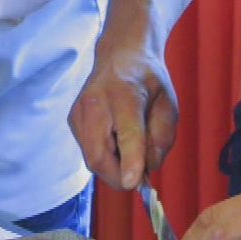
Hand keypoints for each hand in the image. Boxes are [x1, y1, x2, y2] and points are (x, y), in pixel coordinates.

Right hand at [68, 42, 177, 189]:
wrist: (120, 55)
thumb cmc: (148, 81)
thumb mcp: (168, 105)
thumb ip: (162, 138)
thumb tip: (146, 170)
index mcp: (125, 93)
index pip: (127, 133)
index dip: (131, 161)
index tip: (135, 184)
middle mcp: (95, 103)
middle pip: (100, 156)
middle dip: (120, 176)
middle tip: (141, 175)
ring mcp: (79, 112)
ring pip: (93, 160)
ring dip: (114, 166)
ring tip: (129, 143)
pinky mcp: (73, 121)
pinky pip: (89, 152)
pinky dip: (105, 156)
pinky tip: (116, 137)